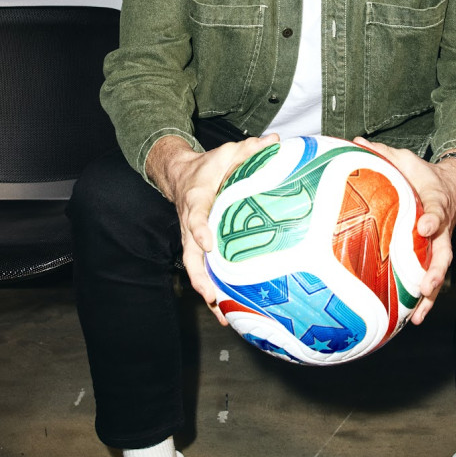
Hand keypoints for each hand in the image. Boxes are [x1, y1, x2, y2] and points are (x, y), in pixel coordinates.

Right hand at [148, 133, 279, 322]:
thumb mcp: (225, 152)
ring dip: (207, 292)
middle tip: (214, 297)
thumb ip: (249, 149)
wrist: (179, 175)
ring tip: (224, 315)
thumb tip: (276, 141)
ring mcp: (192, 239)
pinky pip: (203, 270)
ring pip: (195, 269)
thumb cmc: (206, 166)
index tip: (207, 243)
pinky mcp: (198, 247)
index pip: (195, 216)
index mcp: (196, 200)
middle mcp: (190, 224)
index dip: (200, 230)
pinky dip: (212, 290)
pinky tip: (229, 309)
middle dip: (201, 278)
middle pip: (190, 256)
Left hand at [353, 138, 455, 324]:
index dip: (432, 218)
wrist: (453, 186)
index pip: (436, 209)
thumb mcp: (405, 159)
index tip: (425, 226)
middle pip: (444, 252)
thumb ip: (383, 153)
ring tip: (419, 316)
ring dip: (430, 294)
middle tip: (428, 285)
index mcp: (434, 201)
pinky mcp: (434, 255)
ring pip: (439, 271)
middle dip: (436, 270)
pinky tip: (412, 320)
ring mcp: (440, 244)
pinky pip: (430, 278)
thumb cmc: (423, 175)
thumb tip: (355, 141)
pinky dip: (424, 300)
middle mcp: (441, 227)